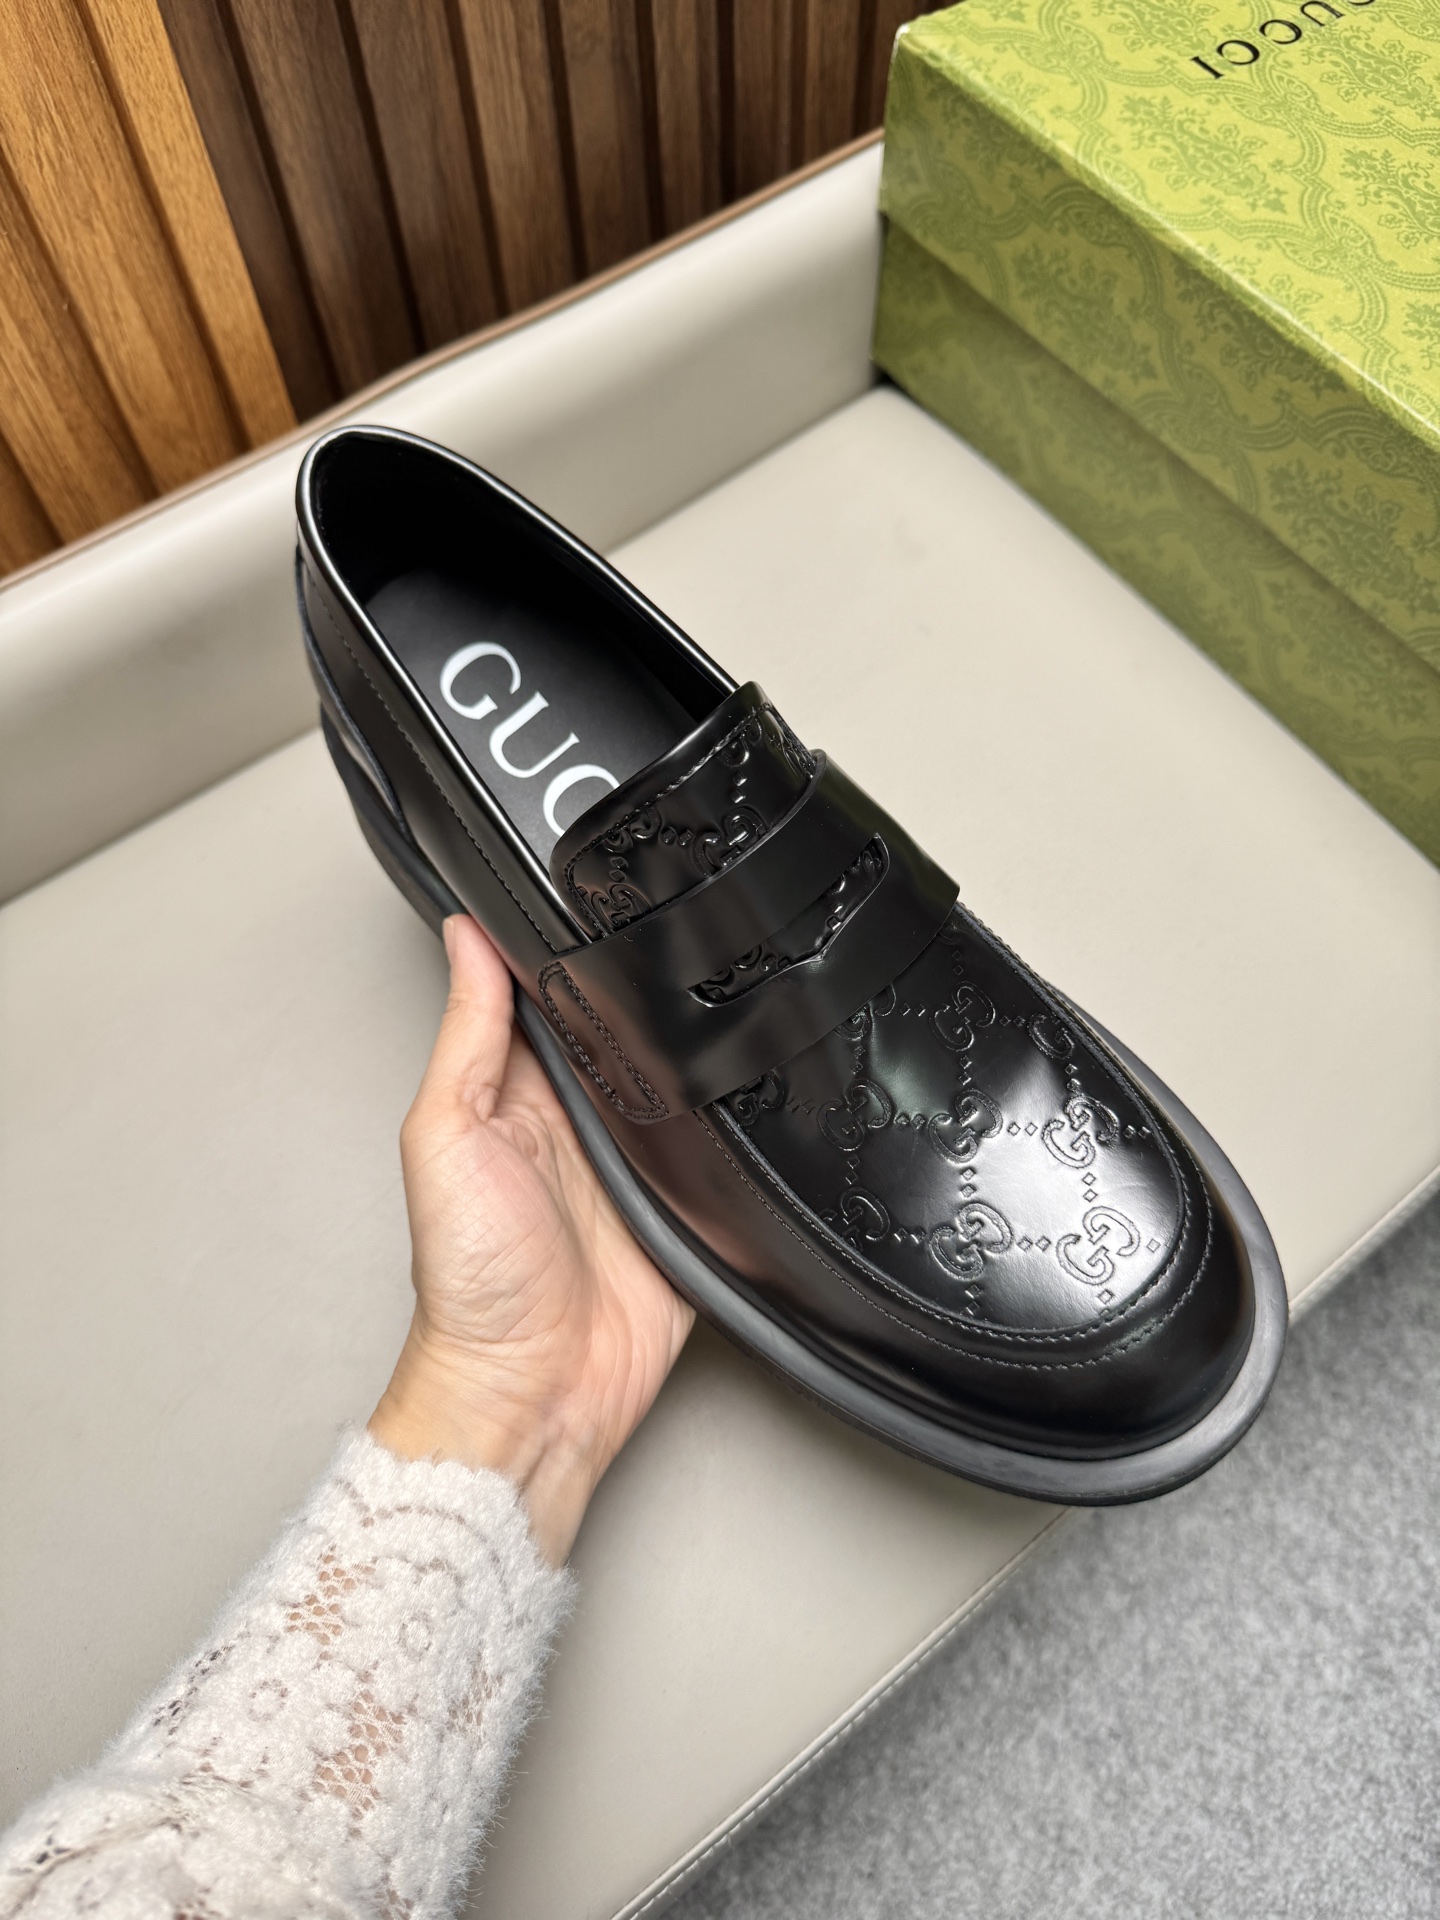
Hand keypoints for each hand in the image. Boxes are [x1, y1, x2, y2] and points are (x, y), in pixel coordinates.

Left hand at [369, 915, 692, 1562]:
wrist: (534, 1389)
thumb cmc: (470, 1283)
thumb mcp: (446, 1137)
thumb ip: (466, 1038)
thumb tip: (464, 940)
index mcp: (517, 1094)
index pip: (551, 997)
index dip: (569, 946)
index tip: (591, 884)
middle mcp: (580, 1122)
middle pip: (628, 1030)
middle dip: (653, 986)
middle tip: (684, 923)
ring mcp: (638, 1164)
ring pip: (682, 1079)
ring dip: (700, 1049)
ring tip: (727, 990)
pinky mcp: (688, 1206)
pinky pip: (721, 1149)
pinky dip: (736, 1120)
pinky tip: (751, 1082)